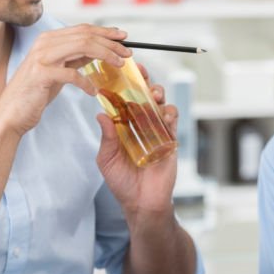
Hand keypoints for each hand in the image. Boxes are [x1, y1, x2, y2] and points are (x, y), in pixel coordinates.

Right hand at [0, 25, 131, 136]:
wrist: (10, 113)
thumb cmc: (35, 92)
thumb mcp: (58, 71)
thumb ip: (74, 58)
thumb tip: (96, 50)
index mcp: (49, 39)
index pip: (83, 29)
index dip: (106, 32)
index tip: (124, 38)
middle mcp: (44, 43)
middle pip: (86, 35)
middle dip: (111, 43)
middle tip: (127, 53)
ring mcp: (41, 57)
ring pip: (83, 47)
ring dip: (105, 55)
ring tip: (119, 66)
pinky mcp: (41, 74)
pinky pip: (72, 74)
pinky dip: (86, 83)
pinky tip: (93, 92)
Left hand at [96, 62, 177, 217]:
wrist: (141, 203)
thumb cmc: (121, 182)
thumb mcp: (107, 159)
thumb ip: (107, 137)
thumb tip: (100, 114)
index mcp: (124, 126)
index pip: (125, 100)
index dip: (124, 85)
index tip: (121, 70)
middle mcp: (140, 125)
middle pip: (144, 96)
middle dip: (144, 82)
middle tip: (140, 73)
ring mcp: (156, 131)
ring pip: (160, 104)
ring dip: (158, 94)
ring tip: (152, 94)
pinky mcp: (170, 139)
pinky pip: (172, 120)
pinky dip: (169, 112)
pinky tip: (163, 113)